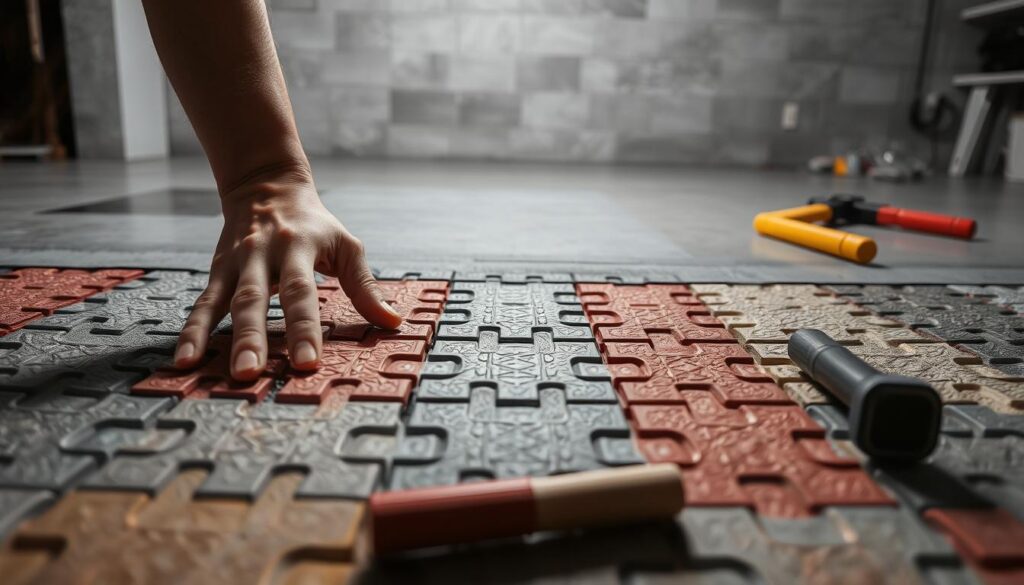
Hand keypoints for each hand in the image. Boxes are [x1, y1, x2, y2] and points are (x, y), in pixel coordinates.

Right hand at [172, 166, 401, 379]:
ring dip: (212, 338)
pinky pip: (202, 304)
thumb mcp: (345, 245)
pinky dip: (191, 331)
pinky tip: (183, 360)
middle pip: (254, 300)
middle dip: (251, 338)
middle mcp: (262, 256)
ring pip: (222, 303)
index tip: (307, 362)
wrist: (266, 185)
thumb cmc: (313, 223)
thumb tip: (393, 322)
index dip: (304, 328)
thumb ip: (365, 287)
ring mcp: (235, 264)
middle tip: (250, 372)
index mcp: (297, 249)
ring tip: (202, 370)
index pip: (301, 293)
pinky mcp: (217, 271)